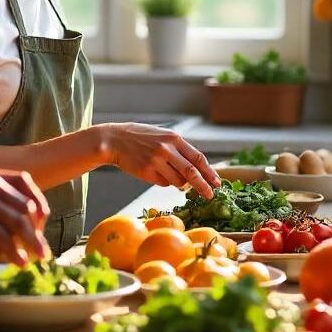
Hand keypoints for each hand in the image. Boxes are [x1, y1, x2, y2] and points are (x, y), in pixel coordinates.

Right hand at [0, 161, 50, 264]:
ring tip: (24, 264)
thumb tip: (15, 201)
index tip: (41, 226)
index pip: (27, 197)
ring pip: (6, 238)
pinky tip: (0, 261)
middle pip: (21, 220)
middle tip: (43, 253)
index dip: (39, 215)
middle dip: (35, 240)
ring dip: (18, 254)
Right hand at [101, 123, 220, 197]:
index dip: (209, 172)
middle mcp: (167, 149)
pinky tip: (154, 172)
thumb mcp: (162, 136)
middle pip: (192, 172)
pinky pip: (163, 184)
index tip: (217, 182)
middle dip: (204, 186)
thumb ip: (178, 151)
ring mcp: (156, 161)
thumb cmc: (140, 138)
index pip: (198, 158)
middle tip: (210, 195)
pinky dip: (164, 182)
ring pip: (178, 181)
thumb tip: (195, 172)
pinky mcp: (147, 172)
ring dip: (179, 183)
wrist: (115, 140)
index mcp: (174, 138)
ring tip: (168, 174)